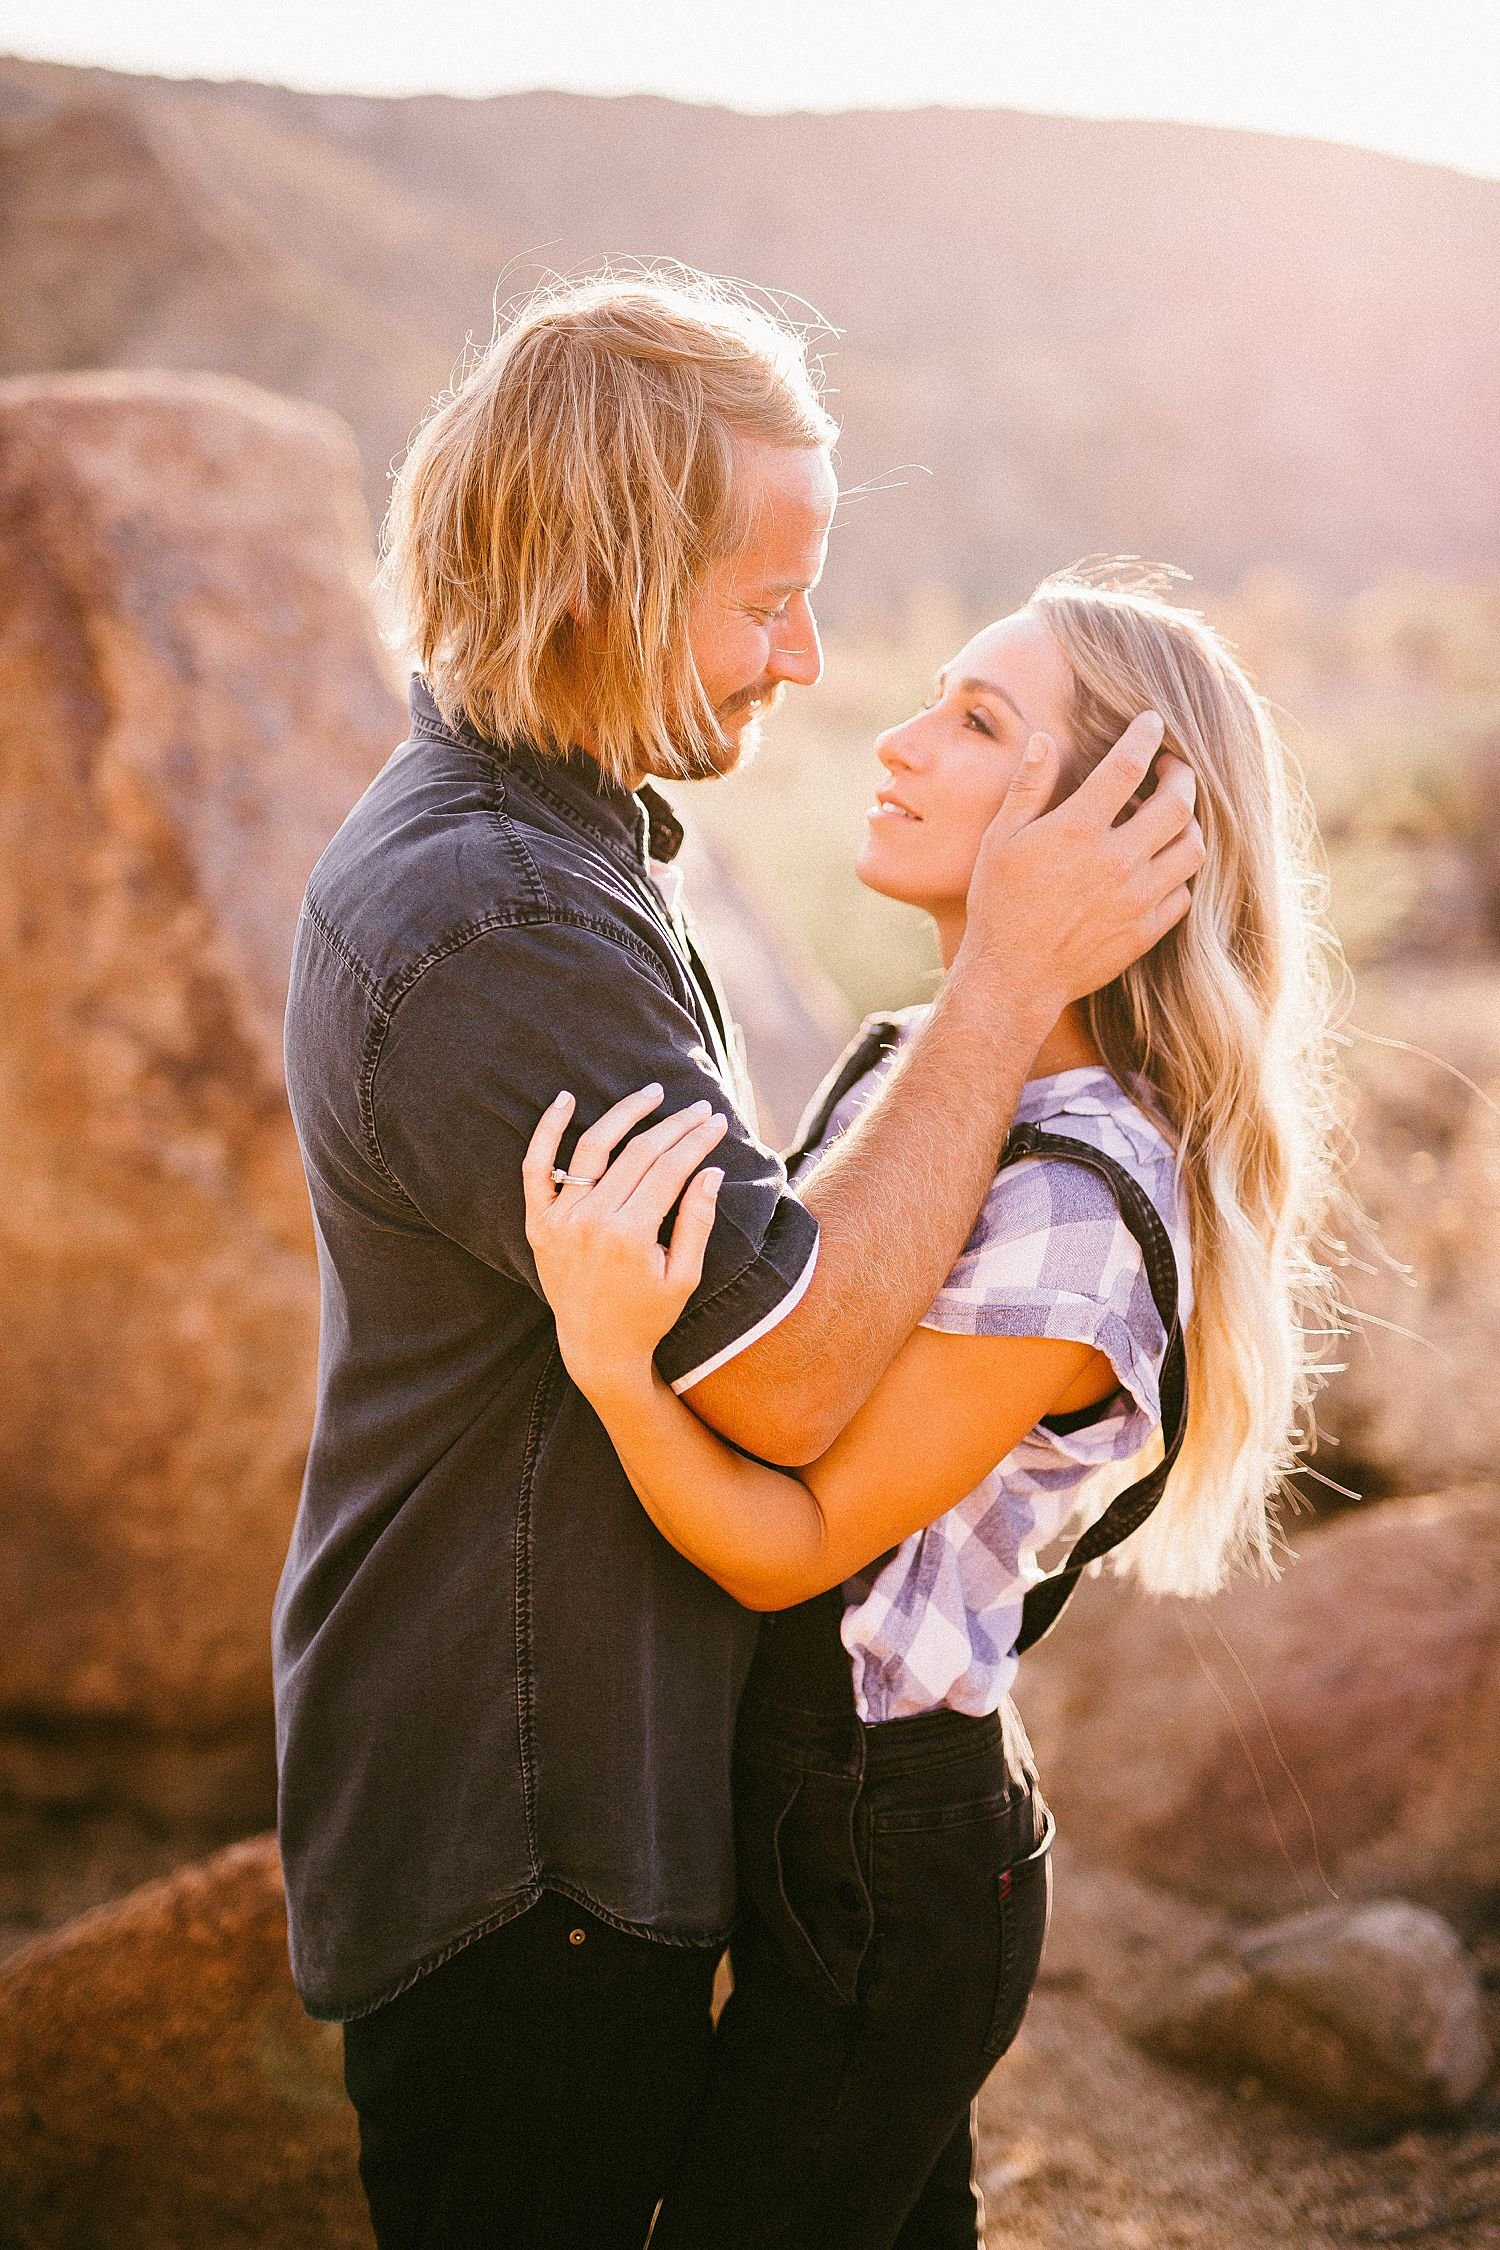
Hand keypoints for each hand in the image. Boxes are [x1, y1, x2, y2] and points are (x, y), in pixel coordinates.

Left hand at [522, 1083, 727, 1395]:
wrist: (596, 1347)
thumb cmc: (648, 1315)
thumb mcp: (684, 1276)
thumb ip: (697, 1221)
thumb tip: (711, 1170)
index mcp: (630, 1236)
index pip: (670, 1169)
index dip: (696, 1141)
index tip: (716, 1122)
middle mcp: (591, 1222)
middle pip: (639, 1153)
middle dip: (675, 1126)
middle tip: (699, 1108)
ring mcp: (560, 1219)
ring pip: (594, 1148)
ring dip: (626, 1113)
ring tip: (652, 1093)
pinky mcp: (538, 1222)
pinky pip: (536, 1167)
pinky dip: (547, 1130)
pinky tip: (566, 1099)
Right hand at [960, 715, 1203, 1009]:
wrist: (1014, 978)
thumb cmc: (1000, 905)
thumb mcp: (1001, 840)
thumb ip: (1028, 787)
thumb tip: (1045, 740)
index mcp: (1077, 830)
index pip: (1127, 766)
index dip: (1145, 736)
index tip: (1152, 723)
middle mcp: (1116, 860)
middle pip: (1178, 803)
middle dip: (1182, 775)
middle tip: (1172, 769)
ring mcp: (1137, 897)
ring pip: (1192, 847)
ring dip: (1188, 824)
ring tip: (1172, 816)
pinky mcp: (1146, 929)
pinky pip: (1184, 891)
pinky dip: (1179, 872)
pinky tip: (1160, 864)